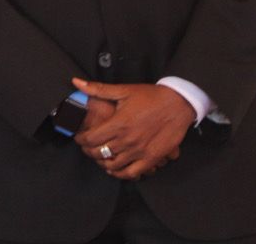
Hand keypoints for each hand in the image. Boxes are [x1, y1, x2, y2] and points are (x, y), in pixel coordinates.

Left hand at [73, 79, 191, 179]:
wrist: (178, 104)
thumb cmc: (151, 97)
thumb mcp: (123, 90)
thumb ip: (98, 89)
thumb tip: (77, 82)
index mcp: (118, 124)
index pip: (91, 139)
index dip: (81, 140)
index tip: (79, 138)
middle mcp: (127, 140)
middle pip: (99, 153)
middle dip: (89, 152)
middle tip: (87, 148)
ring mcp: (140, 151)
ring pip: (114, 165)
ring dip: (103, 163)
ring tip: (100, 158)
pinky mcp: (153, 158)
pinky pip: (133, 173)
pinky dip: (122, 174)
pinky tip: (116, 169)